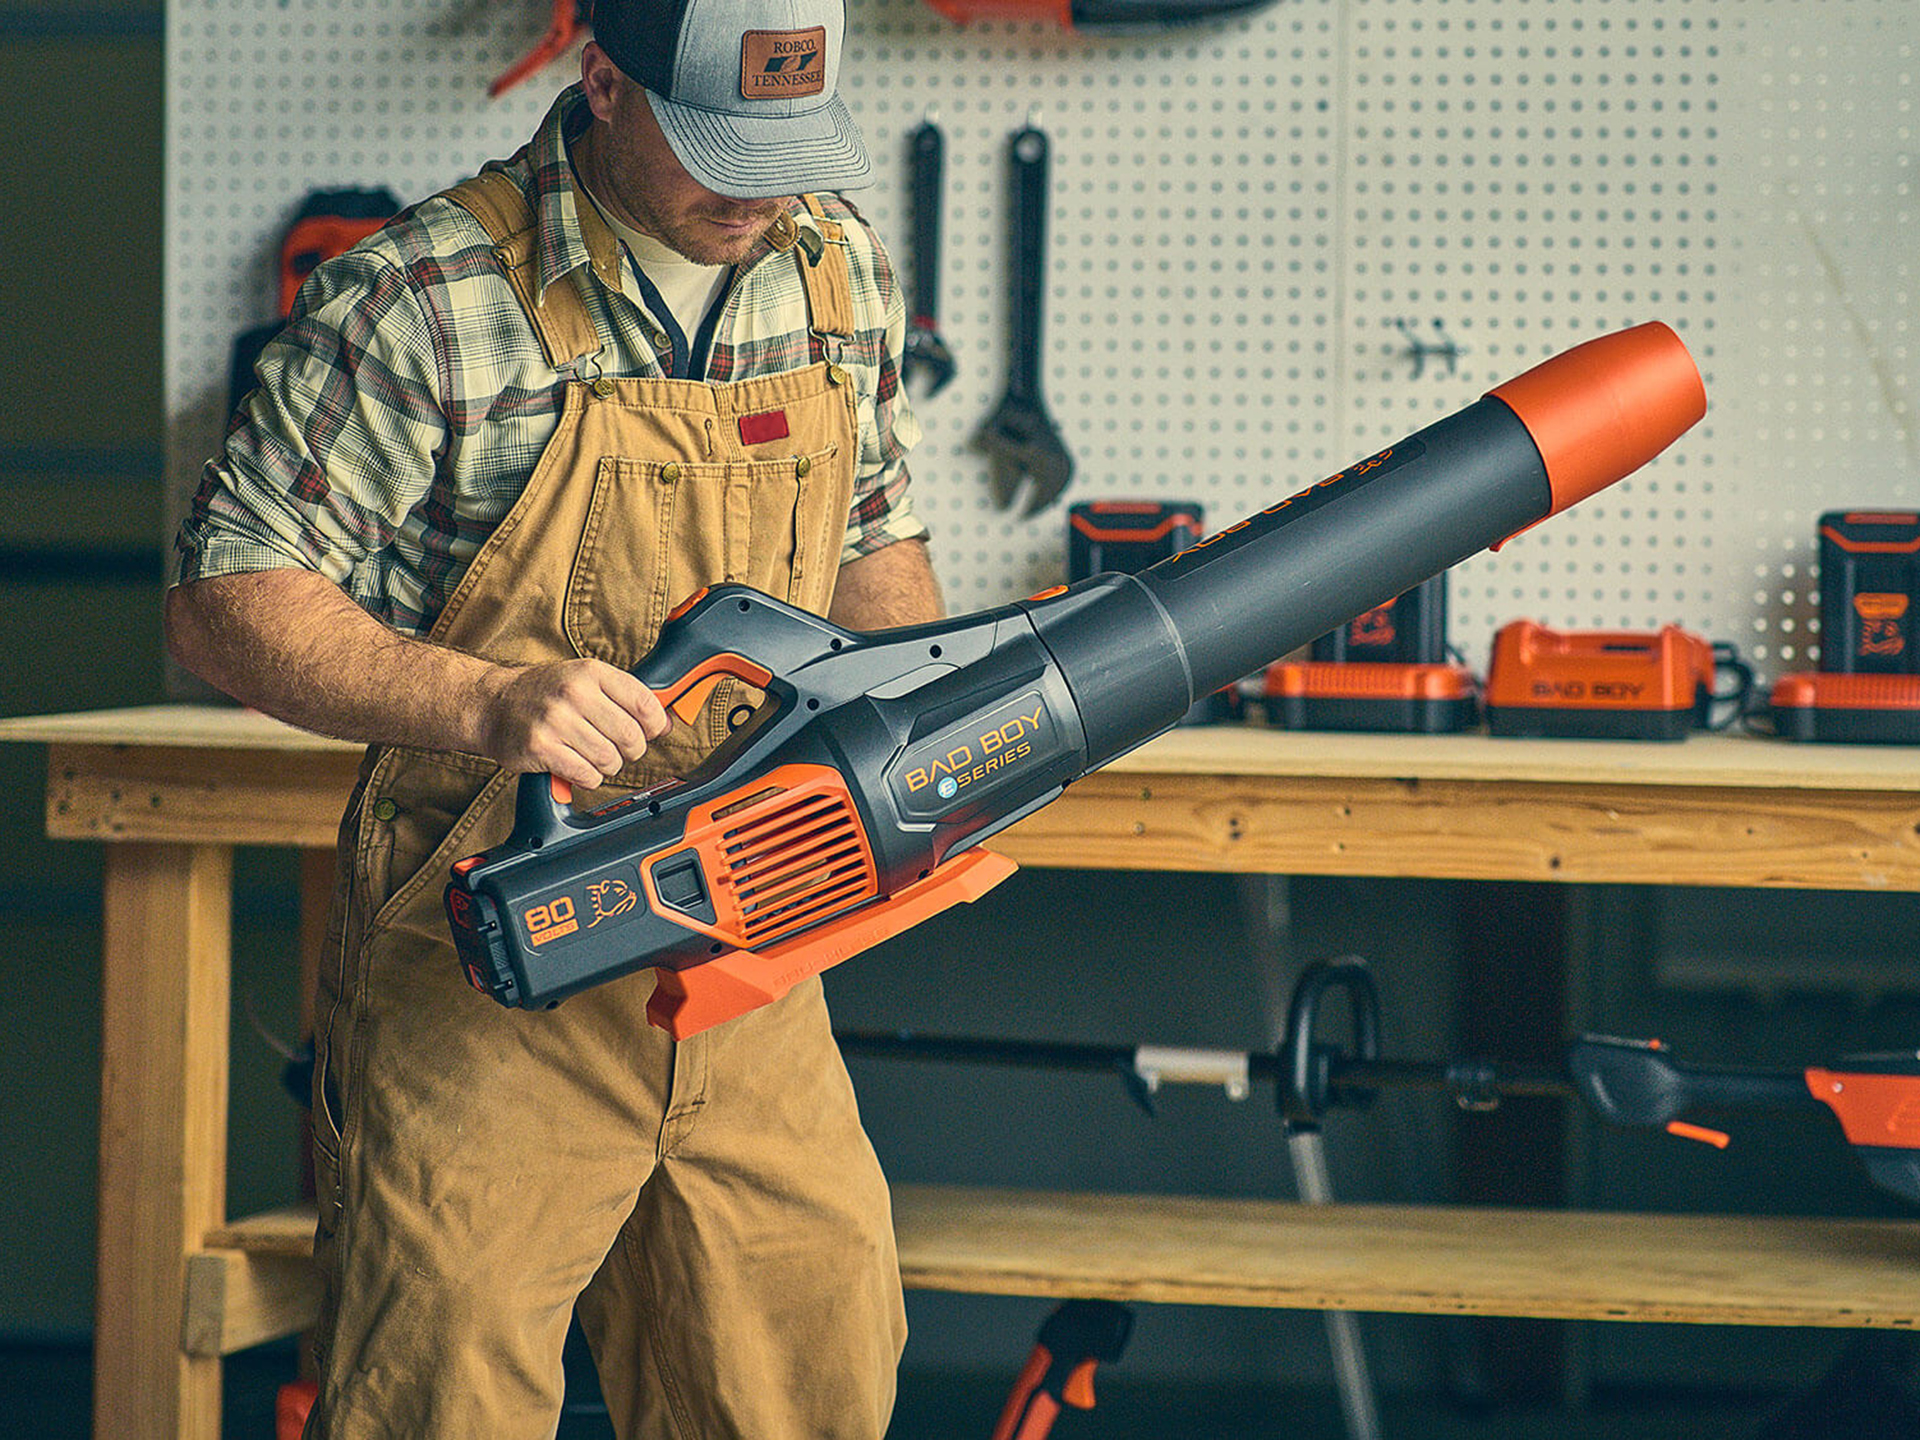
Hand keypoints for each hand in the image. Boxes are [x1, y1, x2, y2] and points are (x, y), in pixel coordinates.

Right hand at [478, 658, 671, 788]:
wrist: (492, 704)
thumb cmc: (544, 694)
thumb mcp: (584, 680)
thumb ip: (624, 697)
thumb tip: (667, 722)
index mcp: (591, 672)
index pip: (644, 703)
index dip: (654, 725)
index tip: (650, 732)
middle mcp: (574, 692)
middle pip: (630, 737)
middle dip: (630, 750)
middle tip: (616, 748)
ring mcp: (556, 720)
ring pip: (610, 760)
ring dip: (606, 766)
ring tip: (590, 756)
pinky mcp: (541, 748)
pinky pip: (586, 775)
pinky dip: (587, 777)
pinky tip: (575, 766)